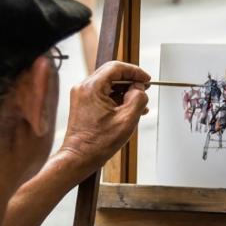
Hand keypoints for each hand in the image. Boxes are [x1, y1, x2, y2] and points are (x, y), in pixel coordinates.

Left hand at [58, 61, 152, 178]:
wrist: (79, 157)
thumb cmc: (98, 143)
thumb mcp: (127, 120)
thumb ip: (138, 99)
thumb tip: (139, 88)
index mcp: (92, 88)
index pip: (116, 67)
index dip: (135, 71)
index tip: (146, 79)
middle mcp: (84, 87)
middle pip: (112, 73)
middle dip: (130, 81)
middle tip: (144, 89)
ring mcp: (81, 95)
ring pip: (108, 84)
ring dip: (125, 91)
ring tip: (139, 104)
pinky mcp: (82, 103)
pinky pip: (103, 93)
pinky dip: (116, 98)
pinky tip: (128, 109)